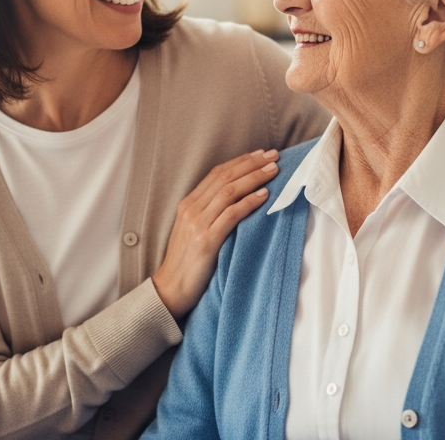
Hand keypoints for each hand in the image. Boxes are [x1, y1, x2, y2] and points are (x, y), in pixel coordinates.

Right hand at [153, 149, 279, 317]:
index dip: (240, 162)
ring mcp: (198, 224)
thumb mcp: (193, 231)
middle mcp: (191, 209)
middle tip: (273, 156)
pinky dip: (249, 202)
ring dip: (254, 178)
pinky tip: (264, 195)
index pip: (216, 174)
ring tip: (273, 170)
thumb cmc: (187, 262)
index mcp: (188, 204)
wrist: (171, 289)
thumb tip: (237, 198)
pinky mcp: (207, 241)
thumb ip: (209, 213)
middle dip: (251, 164)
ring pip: (229, 191)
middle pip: (225, 177)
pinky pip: (231, 215)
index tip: (260, 154)